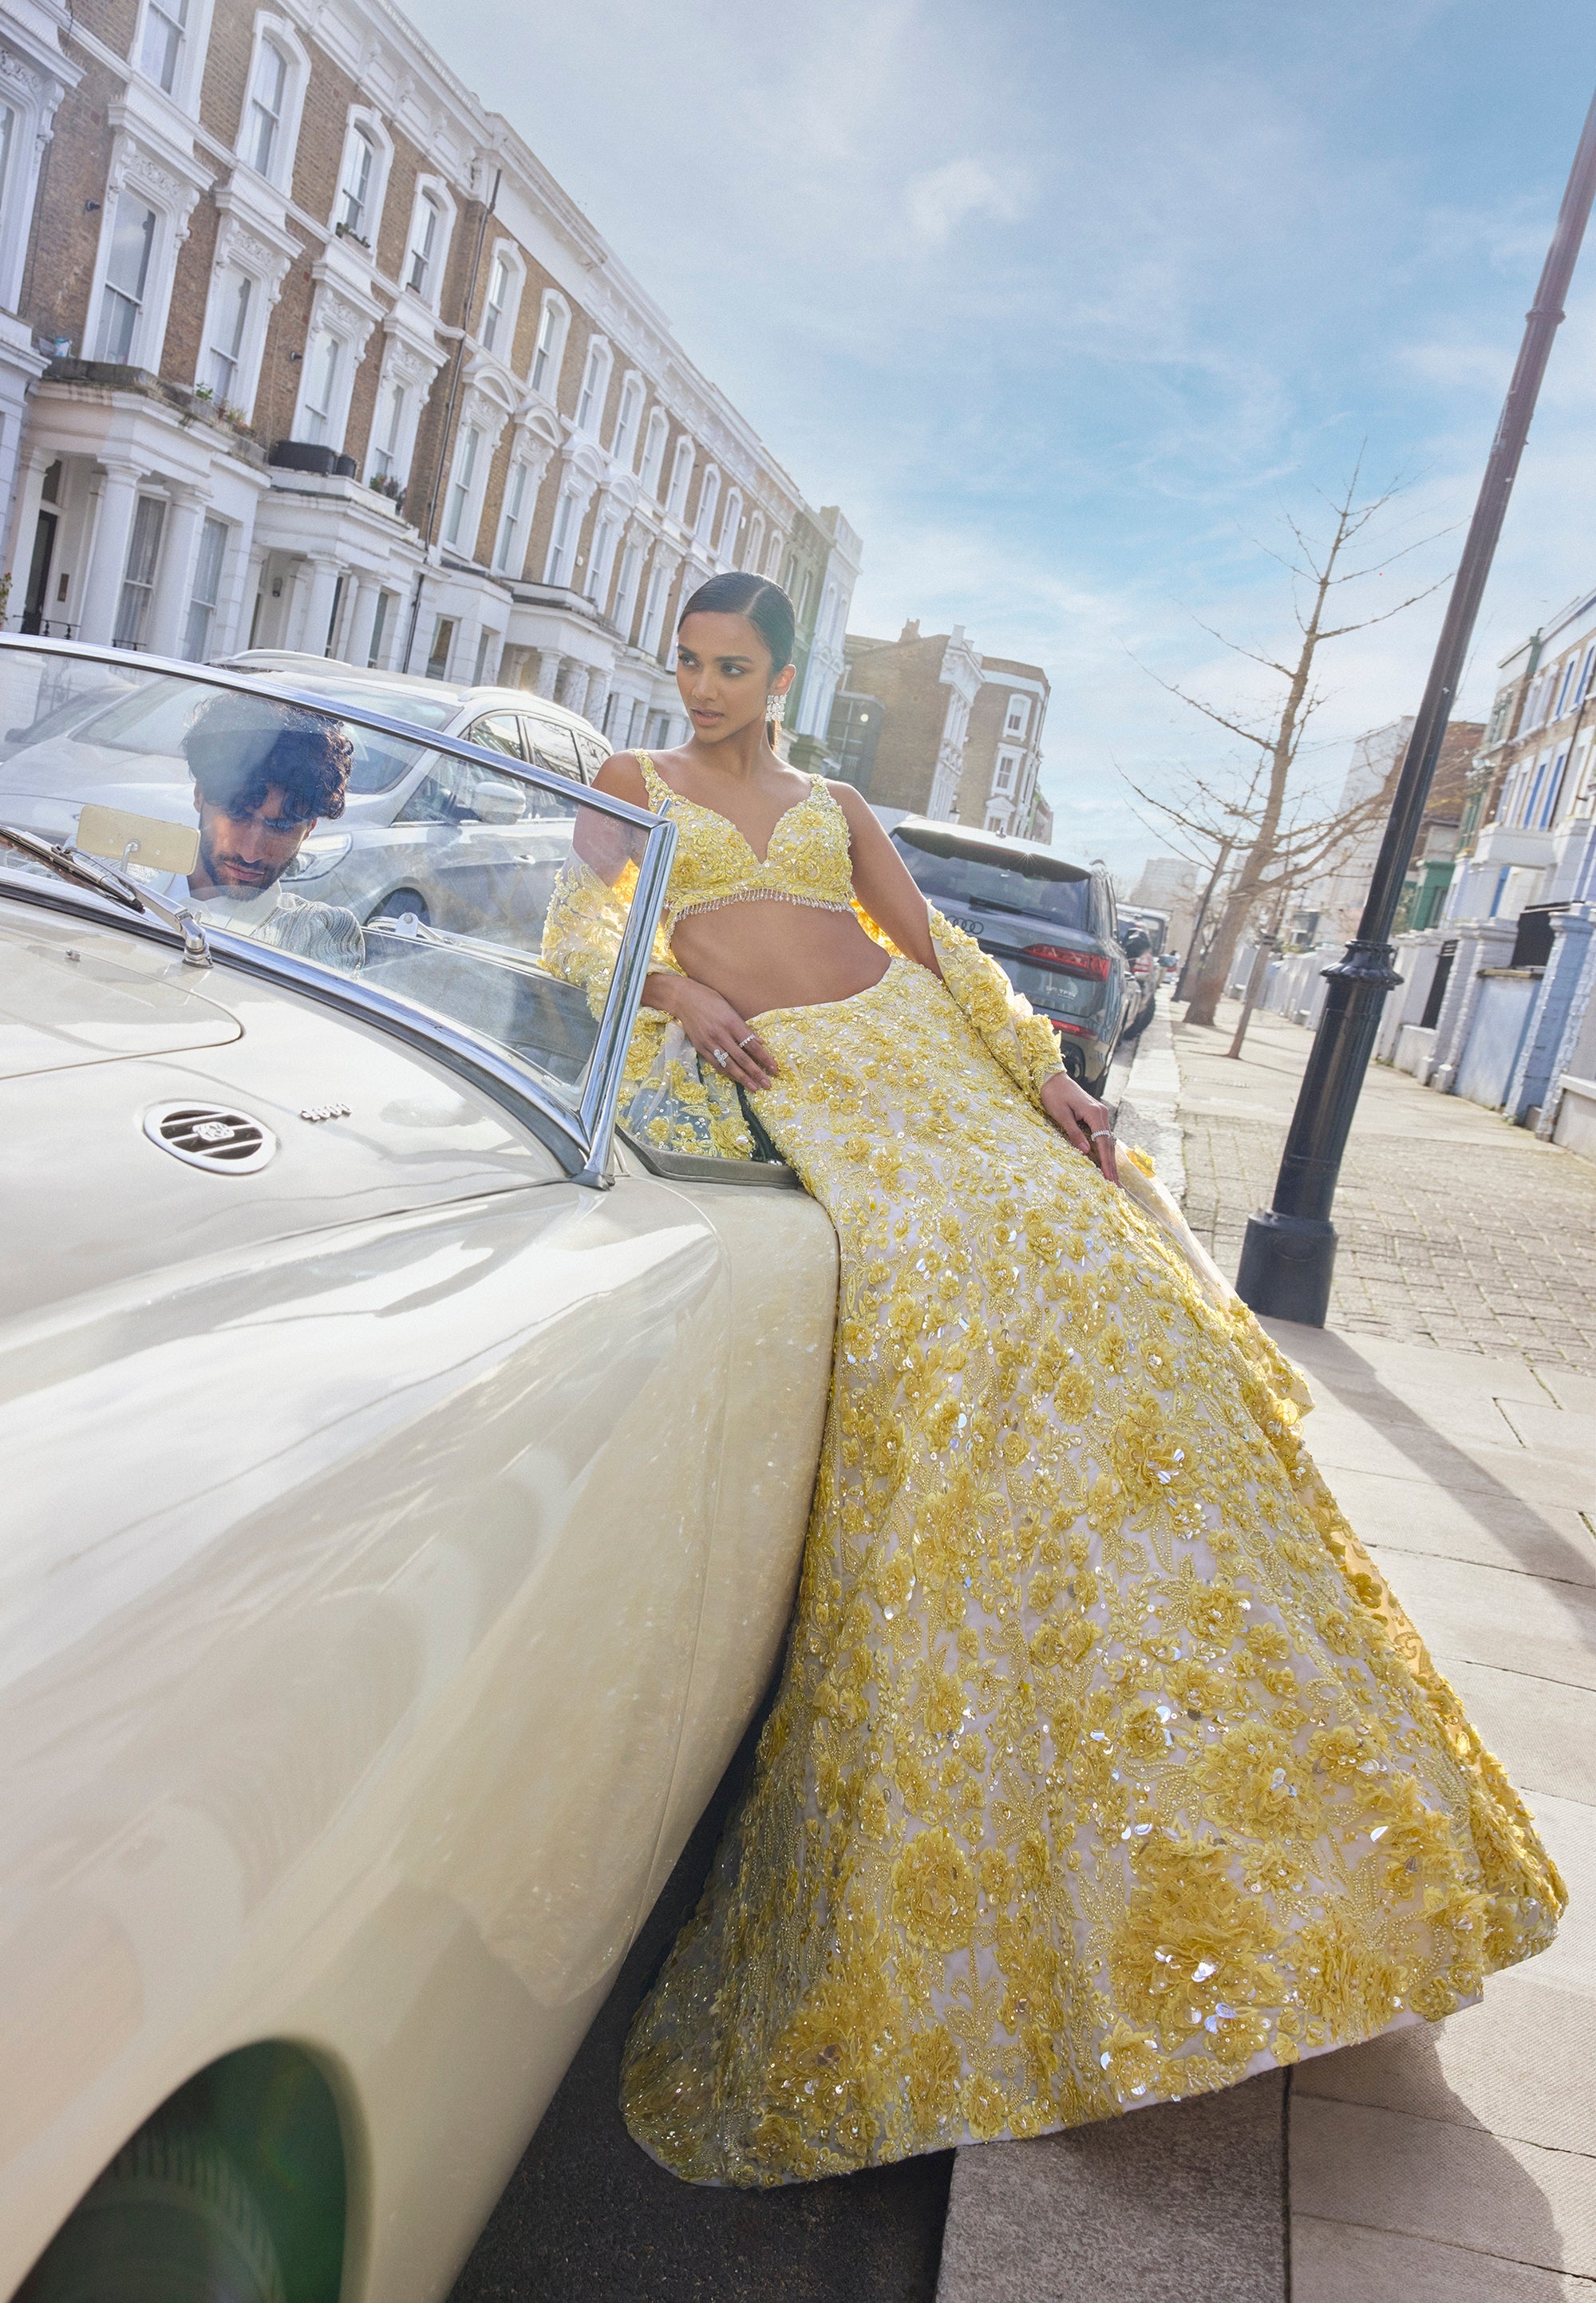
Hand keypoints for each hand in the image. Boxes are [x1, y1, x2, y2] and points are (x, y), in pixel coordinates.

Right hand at [646, 971, 778, 1091]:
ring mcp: (709, 1042)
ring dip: (743, 1078)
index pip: (752, 1045)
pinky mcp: (700, 1047)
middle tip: (767, 1084)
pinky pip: (716, 1064)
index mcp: (731, 1022)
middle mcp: (721, 1034)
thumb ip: (744, 1027)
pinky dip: (727, 1072)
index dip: (764, 1058)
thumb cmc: (709, 999)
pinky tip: (736, 1079)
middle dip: (756, 1073)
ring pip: (729, 1064)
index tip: (774, 1069)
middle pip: (742, 1058)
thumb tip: (759, 1042)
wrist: (683, 998)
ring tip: (754, 1087)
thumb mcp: (730, 1008)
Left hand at [1040, 1070, 1118, 1183]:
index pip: (1102, 1142)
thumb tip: (1085, 1152)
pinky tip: (1106, 1161)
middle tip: (1116, 1185)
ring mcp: (1100, 1113)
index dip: (1106, 1162)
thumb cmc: (1054, 1095)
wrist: (1053, 1078)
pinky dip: (1105, 1149)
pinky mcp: (1095, 1114)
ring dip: (1109, 1159)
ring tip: (1112, 1178)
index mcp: (1094, 1113)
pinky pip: (1103, 1135)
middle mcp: (1101, 1113)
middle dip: (1111, 1165)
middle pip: (1108, 1143)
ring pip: (1107, 1140)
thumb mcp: (1061, 1115)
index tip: (1109, 1178)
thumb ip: (1074, 1133)